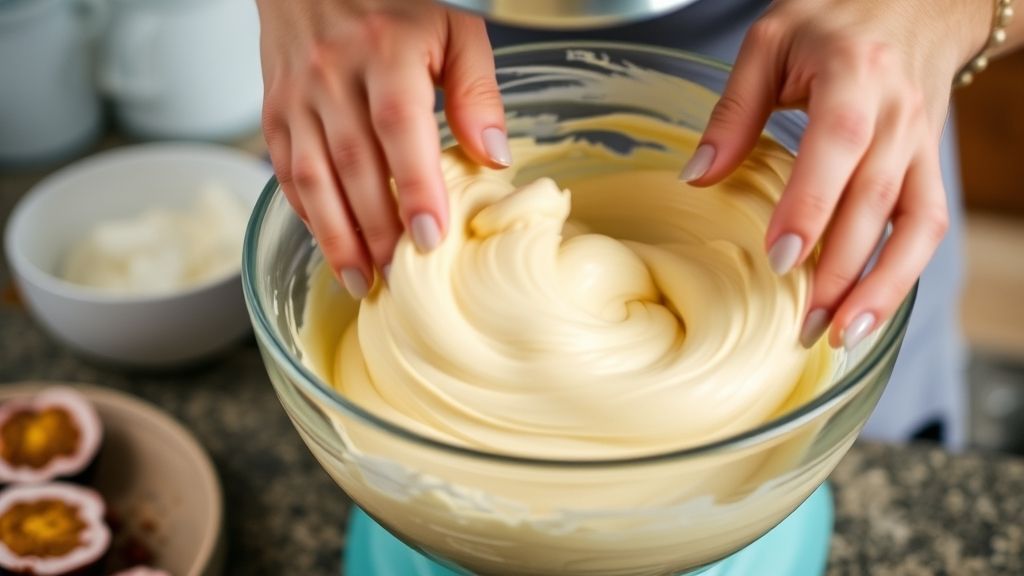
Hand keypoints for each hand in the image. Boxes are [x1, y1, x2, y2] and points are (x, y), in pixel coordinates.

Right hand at [256, 0, 509, 297]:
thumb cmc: (392, 6)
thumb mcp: (453, 29)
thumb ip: (477, 91)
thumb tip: (493, 157)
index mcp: (385, 50)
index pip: (399, 127)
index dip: (415, 187)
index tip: (432, 237)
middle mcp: (333, 75)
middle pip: (354, 165)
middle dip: (379, 229)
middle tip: (404, 276)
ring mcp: (297, 98)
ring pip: (313, 179)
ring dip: (339, 238)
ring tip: (365, 281)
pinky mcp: (274, 114)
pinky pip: (287, 176)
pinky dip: (310, 218)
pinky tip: (334, 248)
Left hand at [681, 0, 990, 348]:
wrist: (919, 0)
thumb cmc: (834, 17)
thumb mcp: (769, 40)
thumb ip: (734, 110)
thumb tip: (696, 177)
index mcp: (854, 75)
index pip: (839, 146)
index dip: (812, 205)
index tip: (780, 258)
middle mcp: (898, 115)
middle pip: (877, 202)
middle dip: (841, 271)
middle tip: (803, 325)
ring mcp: (922, 143)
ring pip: (916, 225)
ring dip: (882, 287)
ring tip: (842, 337)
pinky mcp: (930, 164)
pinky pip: (928, 225)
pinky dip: (903, 273)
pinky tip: (868, 309)